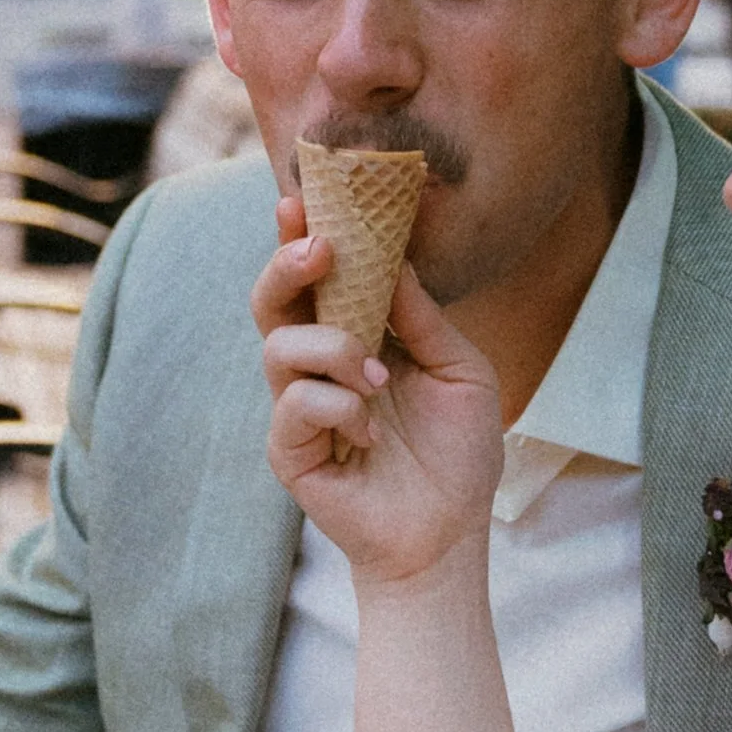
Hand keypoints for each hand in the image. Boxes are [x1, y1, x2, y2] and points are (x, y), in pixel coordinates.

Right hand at [254, 204, 502, 590]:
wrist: (452, 534)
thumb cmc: (458, 453)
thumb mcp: (459, 368)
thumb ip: (420, 316)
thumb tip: (391, 256)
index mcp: (353, 339)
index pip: (316, 279)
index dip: (301, 238)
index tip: (301, 198)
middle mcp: (317, 368)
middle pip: (272, 302)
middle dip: (287, 266)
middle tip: (319, 249)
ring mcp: (298, 410)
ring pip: (279, 348)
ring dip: (333, 350)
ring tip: (377, 380)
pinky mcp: (290, 452)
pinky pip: (295, 407)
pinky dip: (338, 409)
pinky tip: (371, 434)